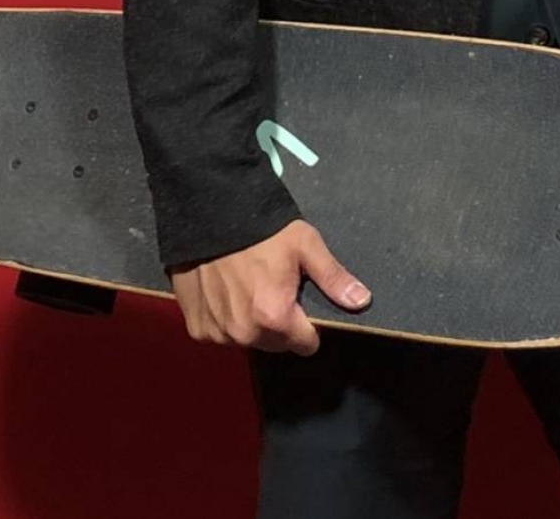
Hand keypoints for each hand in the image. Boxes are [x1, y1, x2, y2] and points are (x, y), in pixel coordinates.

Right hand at [169, 218, 369, 355]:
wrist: (208, 215)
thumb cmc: (261, 230)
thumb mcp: (304, 245)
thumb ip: (333, 277)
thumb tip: (362, 301)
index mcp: (275, 317)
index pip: (306, 345)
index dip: (308, 326)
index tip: (299, 302)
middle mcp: (245, 333)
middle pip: (276, 343)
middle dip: (279, 324)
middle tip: (272, 289)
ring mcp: (218, 333)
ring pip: (247, 340)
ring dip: (250, 323)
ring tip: (246, 288)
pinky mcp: (197, 328)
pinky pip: (220, 334)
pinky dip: (224, 319)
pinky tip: (224, 292)